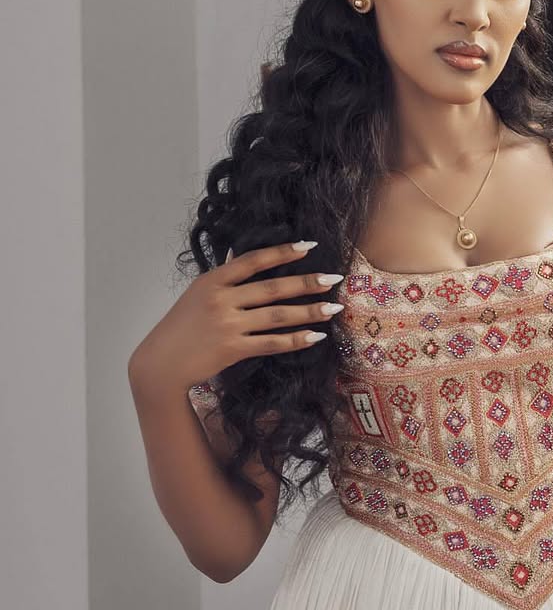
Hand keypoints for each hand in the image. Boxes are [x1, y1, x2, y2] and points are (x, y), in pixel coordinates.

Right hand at [128, 241, 345, 393]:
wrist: (160, 362)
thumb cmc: (181, 327)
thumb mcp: (197, 294)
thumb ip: (223, 277)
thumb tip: (241, 254)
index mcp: (212, 280)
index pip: (253, 260)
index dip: (283, 252)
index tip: (310, 247)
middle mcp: (221, 299)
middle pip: (273, 287)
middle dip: (307, 282)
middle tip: (334, 278)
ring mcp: (227, 324)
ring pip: (277, 315)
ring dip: (309, 311)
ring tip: (334, 308)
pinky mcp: (232, 349)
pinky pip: (272, 342)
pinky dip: (296, 339)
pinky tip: (315, 336)